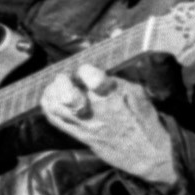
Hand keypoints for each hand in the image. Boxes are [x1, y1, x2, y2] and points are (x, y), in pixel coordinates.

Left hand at [41, 63, 177, 185]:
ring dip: (53, 91)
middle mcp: (95, 110)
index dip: (85, 70)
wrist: (145, 151)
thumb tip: (111, 43)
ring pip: (56, 105)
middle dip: (62, 81)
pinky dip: (48, 105)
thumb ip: (119, 72)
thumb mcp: (137, 90)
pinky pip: (54, 119)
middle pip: (66, 93)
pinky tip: (52, 98)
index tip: (87, 70)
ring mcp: (83, 123)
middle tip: (66, 78)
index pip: (90, 76)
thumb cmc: (142, 117)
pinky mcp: (77, 134)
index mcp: (112, 95)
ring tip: (58, 86)